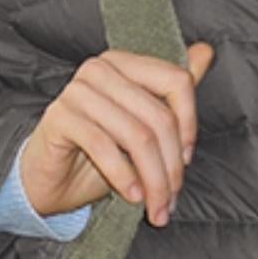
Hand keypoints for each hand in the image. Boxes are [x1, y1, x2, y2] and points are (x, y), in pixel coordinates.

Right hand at [21, 41, 216, 227]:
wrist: (51, 180)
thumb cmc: (99, 153)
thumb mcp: (143, 124)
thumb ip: (173, 91)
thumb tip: (206, 51)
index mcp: (125, 63)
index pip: (177, 81)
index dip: (190, 125)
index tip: (186, 160)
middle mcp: (100, 69)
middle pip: (159, 116)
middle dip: (172, 166)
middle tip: (171, 199)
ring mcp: (77, 90)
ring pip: (137, 136)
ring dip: (153, 180)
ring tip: (156, 207)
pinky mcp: (59, 117)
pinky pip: (104, 146)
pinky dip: (124, 176)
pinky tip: (132, 196)